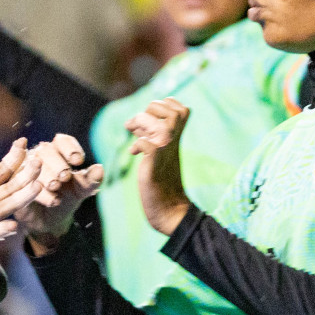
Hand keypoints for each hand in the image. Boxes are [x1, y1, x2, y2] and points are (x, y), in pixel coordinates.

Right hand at [17, 134, 105, 253]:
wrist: (51, 221)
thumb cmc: (67, 198)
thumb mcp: (81, 190)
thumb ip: (91, 180)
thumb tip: (99, 169)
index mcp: (58, 151)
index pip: (63, 141)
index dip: (70, 148)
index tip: (78, 160)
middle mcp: (40, 155)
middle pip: (47, 151)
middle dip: (57, 164)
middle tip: (65, 176)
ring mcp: (25, 168)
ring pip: (33, 166)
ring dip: (46, 176)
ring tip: (56, 189)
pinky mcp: (15, 184)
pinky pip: (23, 183)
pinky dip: (38, 191)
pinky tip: (51, 200)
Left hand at [126, 98, 191, 235]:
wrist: (168, 208)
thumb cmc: (161, 180)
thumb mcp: (159, 153)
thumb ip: (152, 136)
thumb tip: (137, 122)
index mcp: (177, 137)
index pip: (180, 108)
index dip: (164, 106)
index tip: (150, 118)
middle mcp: (174, 141)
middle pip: (172, 109)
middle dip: (150, 111)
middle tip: (137, 127)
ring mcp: (166, 152)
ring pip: (161, 124)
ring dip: (142, 125)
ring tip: (134, 136)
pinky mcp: (155, 164)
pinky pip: (147, 144)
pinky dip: (137, 145)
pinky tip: (134, 153)